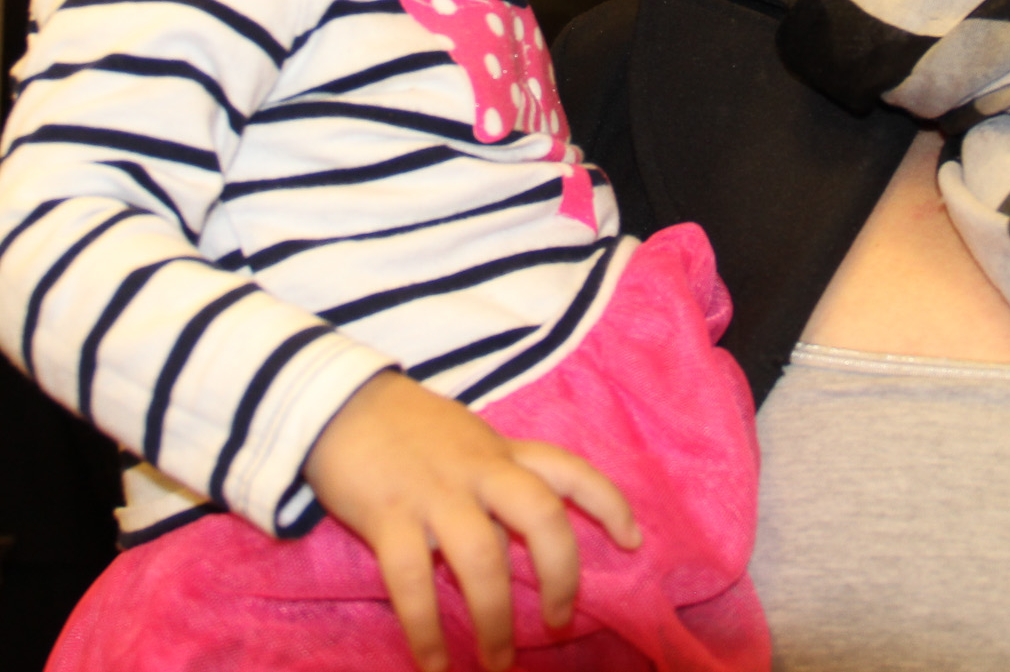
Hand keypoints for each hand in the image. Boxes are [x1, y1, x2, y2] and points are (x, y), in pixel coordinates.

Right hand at [303, 371, 639, 671]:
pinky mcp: (387, 515)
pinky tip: (434, 663)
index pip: (570, 470)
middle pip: (541, 513)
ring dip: (494, 618)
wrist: (337, 402)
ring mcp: (435, 491)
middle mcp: (479, 469)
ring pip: (482, 557)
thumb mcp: (468, 443)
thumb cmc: (410, 430)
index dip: (608, 504)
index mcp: (502, 452)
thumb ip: (496, 484)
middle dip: (560, 572)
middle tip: (560, 622)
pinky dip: (425, 629)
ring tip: (498, 663)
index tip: (633, 541)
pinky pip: (411, 580)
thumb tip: (518, 545)